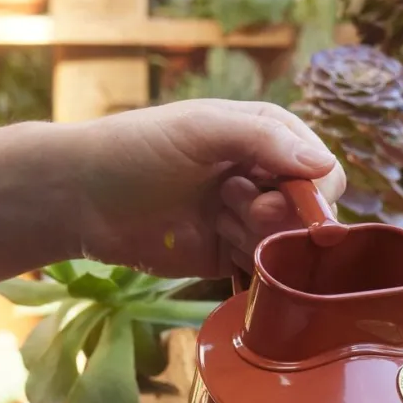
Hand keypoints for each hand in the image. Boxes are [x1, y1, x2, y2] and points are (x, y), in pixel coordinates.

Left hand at [64, 100, 348, 279]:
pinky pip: (262, 271)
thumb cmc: (137, 149)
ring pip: (286, 243)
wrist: (79, 198)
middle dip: (284, 216)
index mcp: (262, 137)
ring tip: (219, 222)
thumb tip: (324, 166)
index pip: (318, 167)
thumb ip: (265, 139)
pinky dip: (258, 272)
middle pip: (307, 211)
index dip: (313, 188)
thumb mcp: (203, 129)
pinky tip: (230, 257)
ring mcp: (242, 220)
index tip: (287, 200)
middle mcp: (258, 178)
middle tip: (244, 210)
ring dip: (262, 240)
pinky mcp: (224, 258)